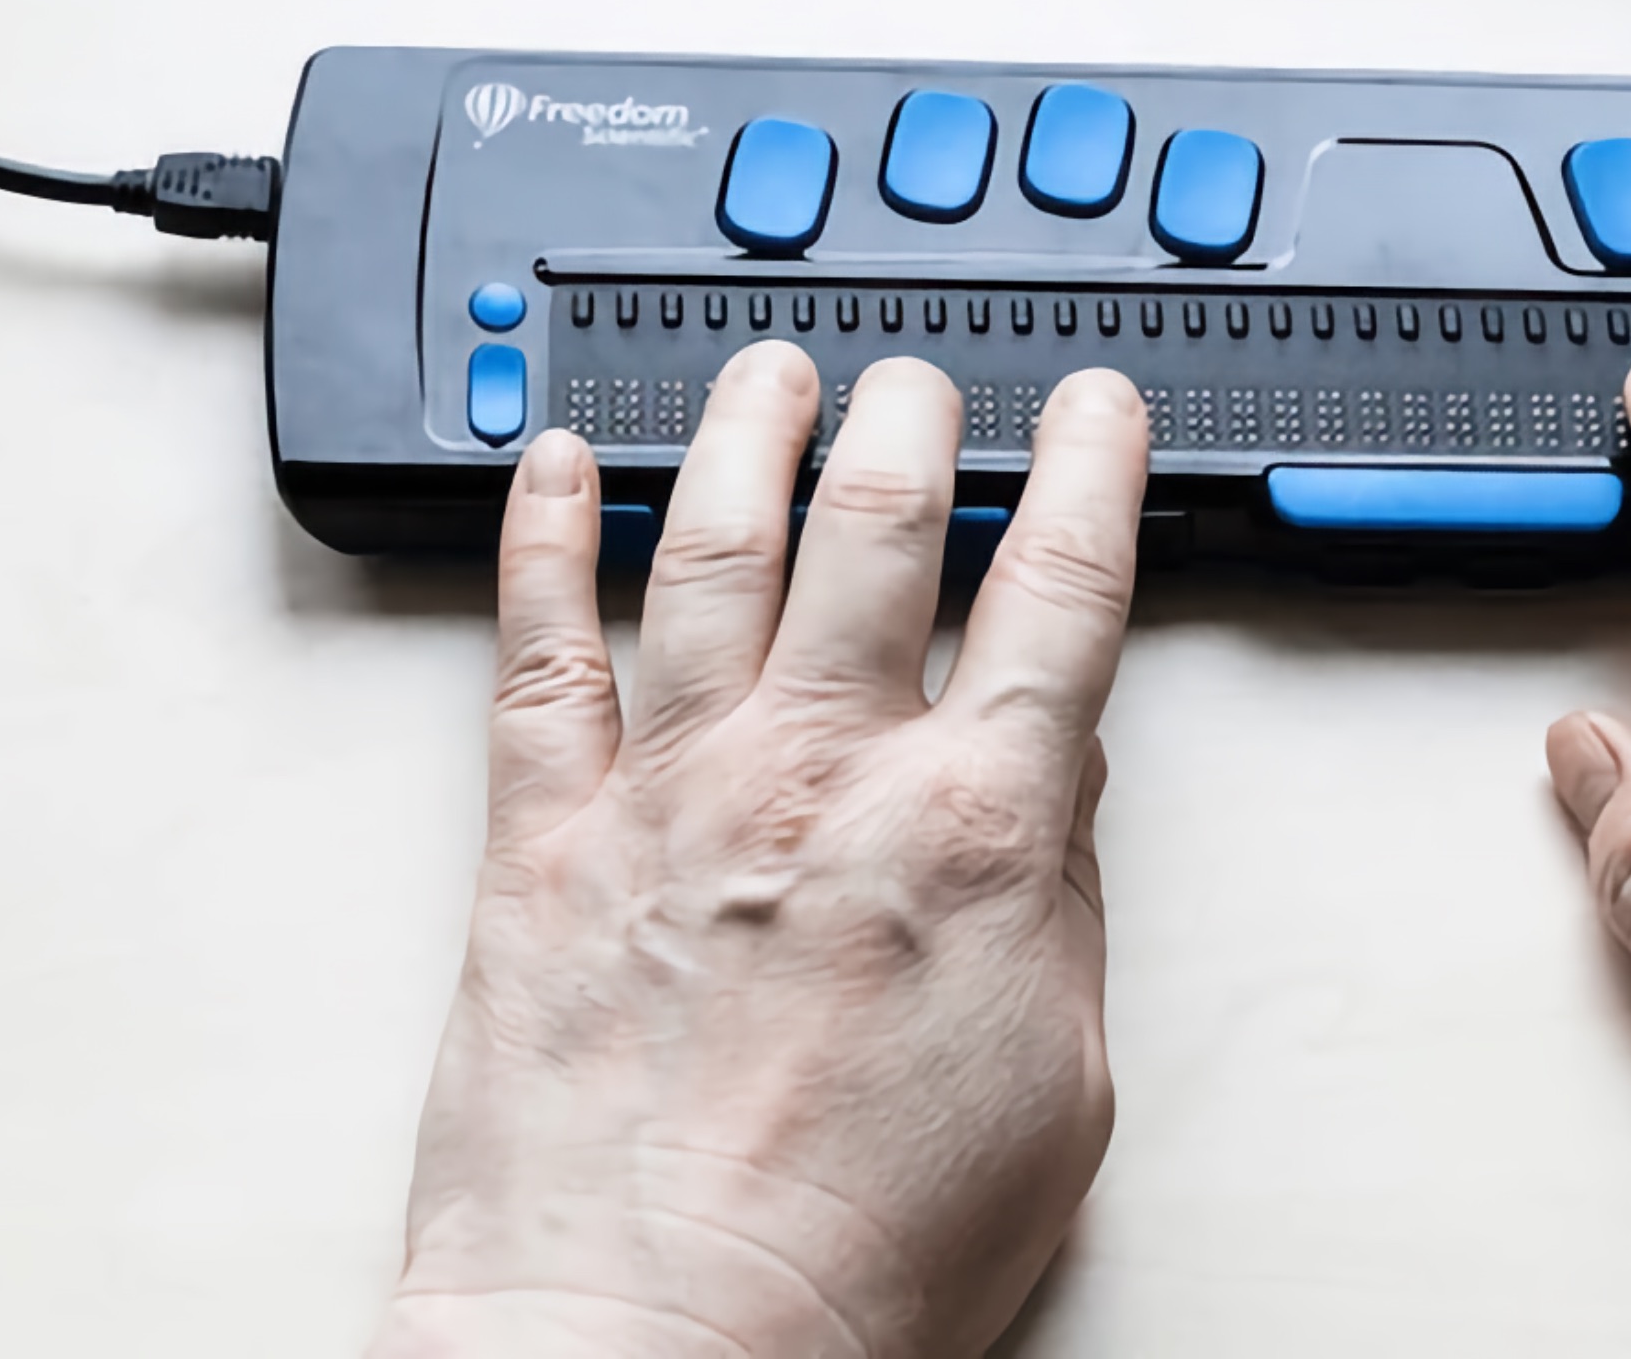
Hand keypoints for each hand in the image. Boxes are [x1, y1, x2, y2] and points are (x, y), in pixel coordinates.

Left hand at [370, 345, 1151, 1358]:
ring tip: (771, 369)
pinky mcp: (536, 843)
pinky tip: (553, 463)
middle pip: (879, 528)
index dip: (1093, 474)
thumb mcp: (1061, 1088)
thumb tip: (1060, 792)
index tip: (1098, 412)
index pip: (1062, 592)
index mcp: (970, 828)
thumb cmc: (860, 1256)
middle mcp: (817, 771)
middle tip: (927, 383)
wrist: (655, 1350)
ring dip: (748, 433)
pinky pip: (531, 650)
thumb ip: (1063, 909)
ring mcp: (666, 791)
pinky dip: (535, 538)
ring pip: (709, 543)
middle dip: (916, 423)